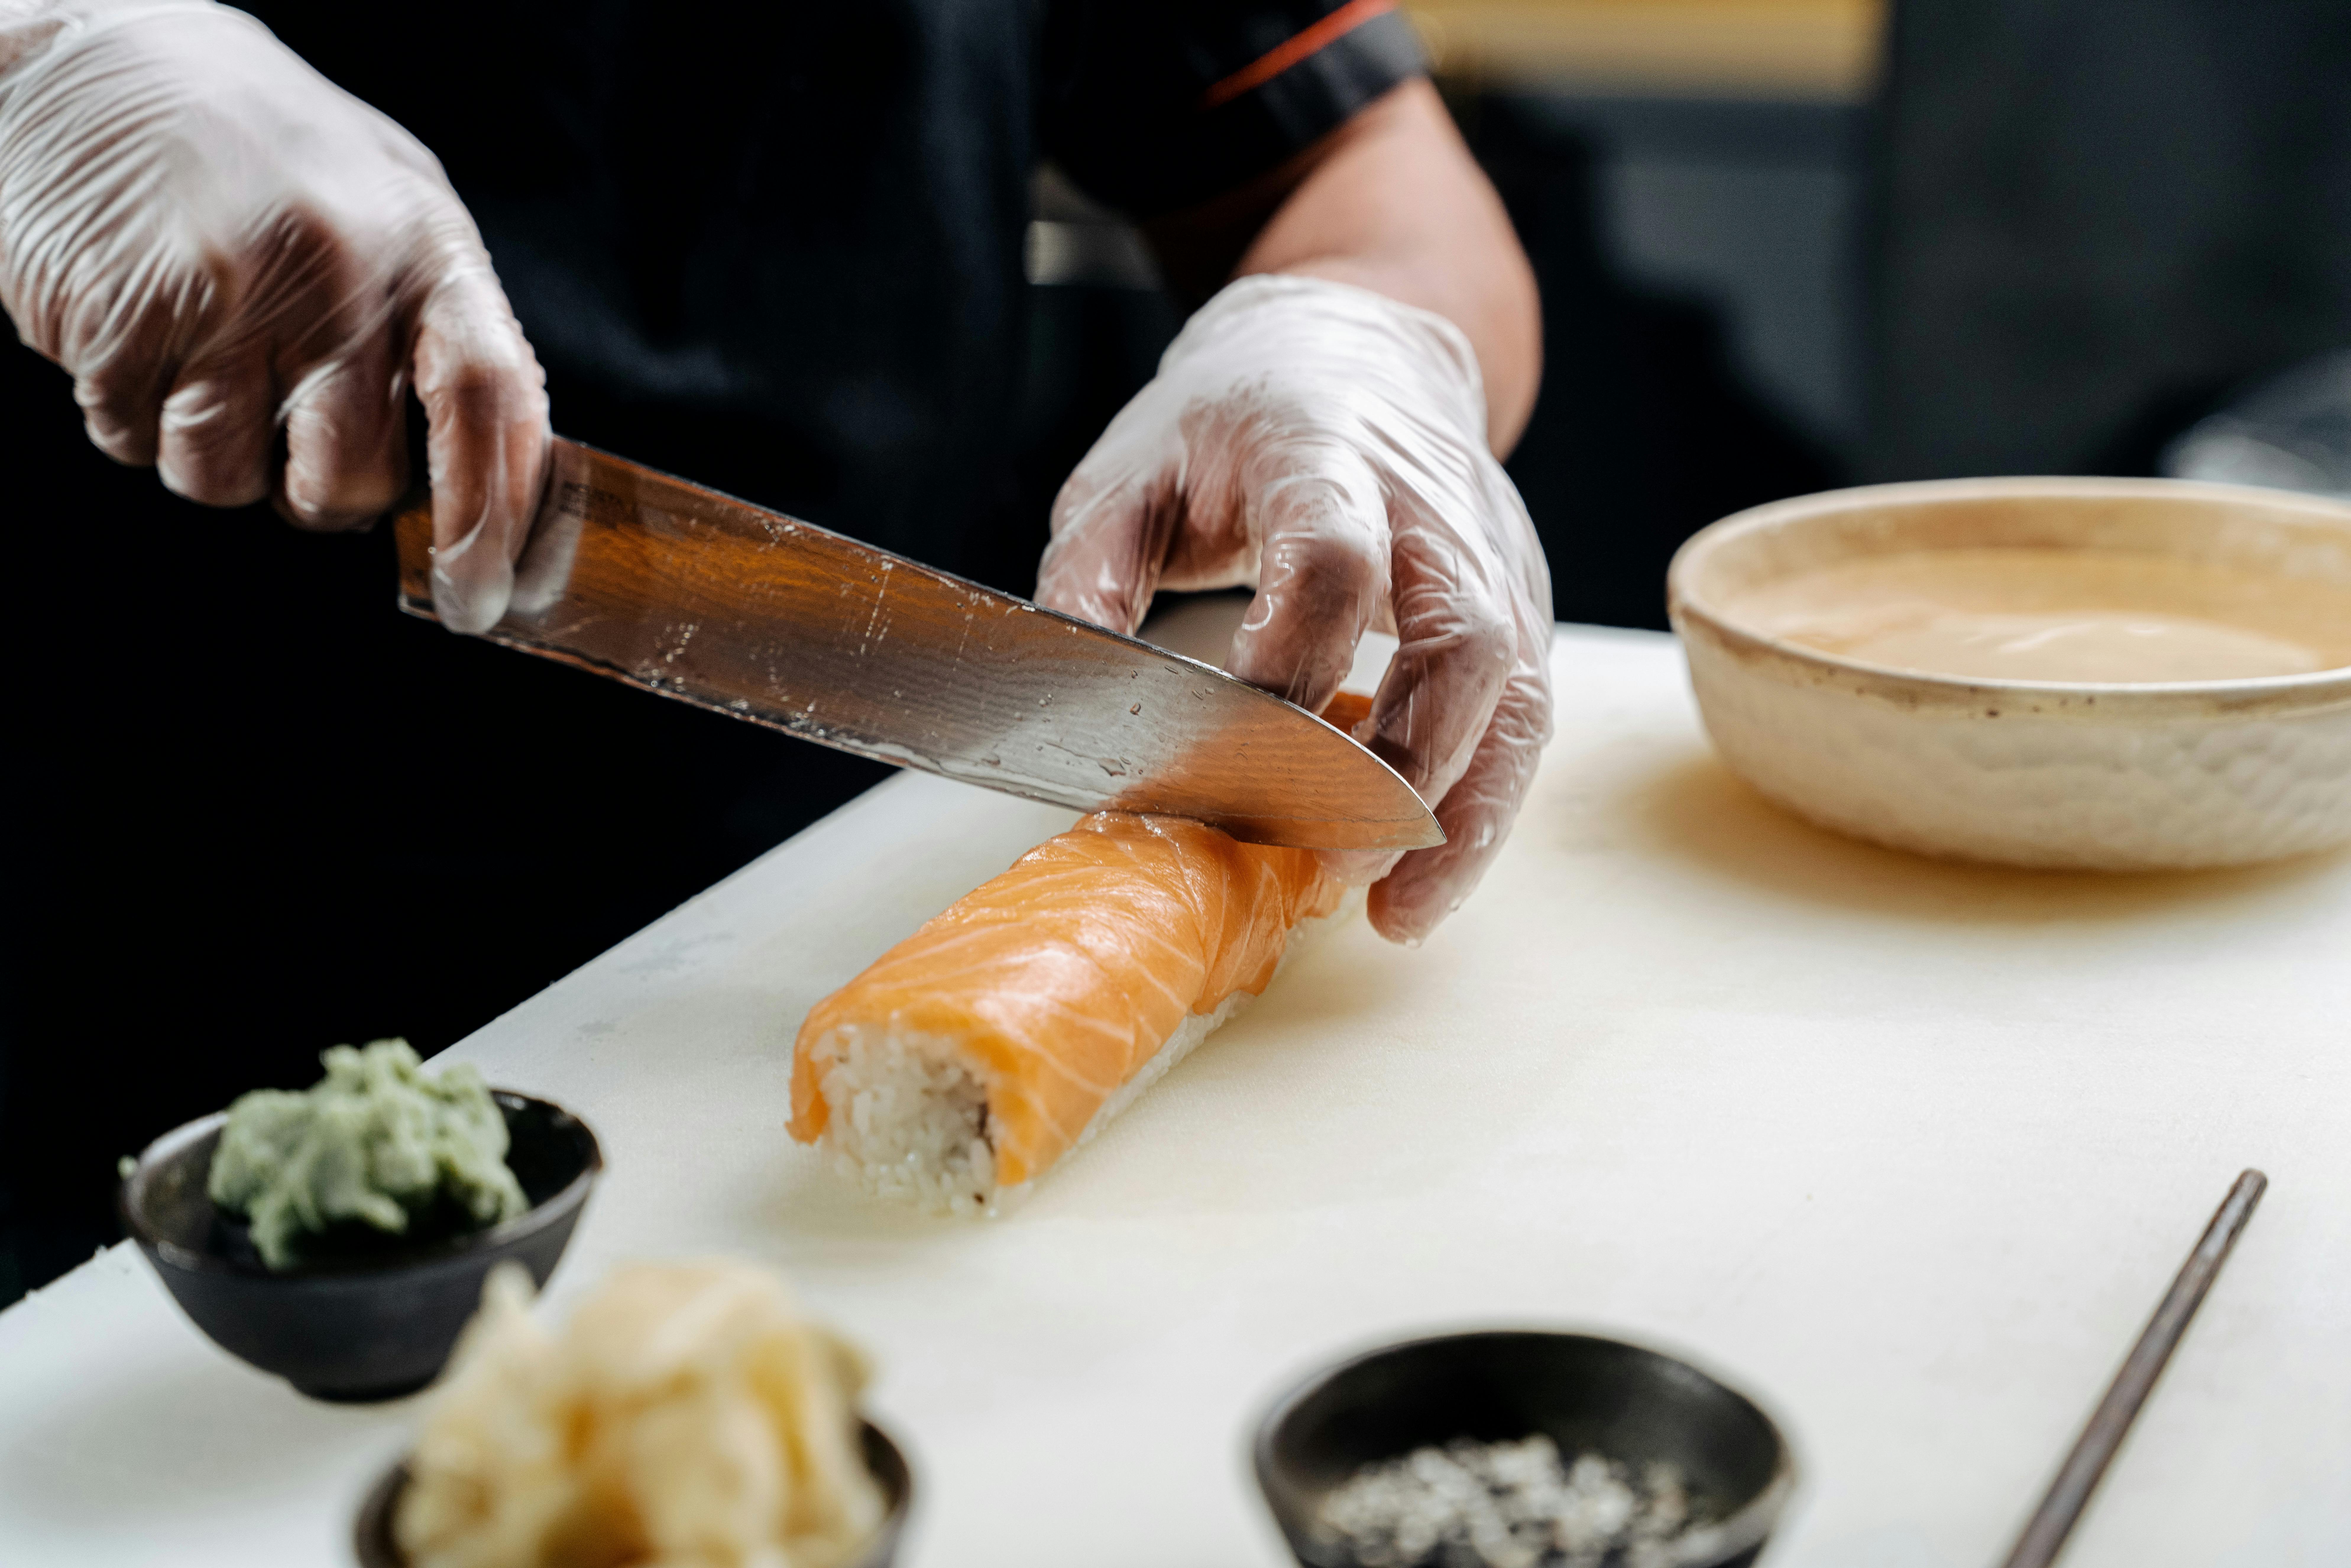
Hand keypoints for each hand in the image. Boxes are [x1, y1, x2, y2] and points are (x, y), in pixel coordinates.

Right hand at [0, 0, 547, 631]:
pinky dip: (135, 418)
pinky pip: (139, 444)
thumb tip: (486, 481)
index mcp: (421, 245)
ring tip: (202, 353)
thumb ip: (436, 334)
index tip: (481, 600)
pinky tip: (140, 333)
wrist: (100, 54)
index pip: (490, 403)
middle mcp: (336, 271)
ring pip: (232, 482)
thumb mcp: (385, 208)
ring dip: (216, 454)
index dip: (493, 519)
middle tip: (285, 427)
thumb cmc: (263, 148)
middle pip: (354, 480)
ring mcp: (225, 298)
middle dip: (319, 494)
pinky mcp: (122, 322)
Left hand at [1035, 274, 1552, 943]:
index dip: (1292, 659)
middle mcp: (1433, 505)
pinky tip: (1424, 880)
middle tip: (1328, 858)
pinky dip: (1481, 808)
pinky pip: (1523, 719)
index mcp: (1324, 452)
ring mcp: (1494, 557)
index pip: (1335, 560)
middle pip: (1460, 639)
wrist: (1357, 353)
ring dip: (1461, 813)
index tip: (1231, 744)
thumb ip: (1088, 572)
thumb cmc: (1227, 425)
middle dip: (1401, 763)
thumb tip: (1065, 692)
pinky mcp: (1520, 604)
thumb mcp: (1126, 472)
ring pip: (1514, 695)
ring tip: (1396, 909)